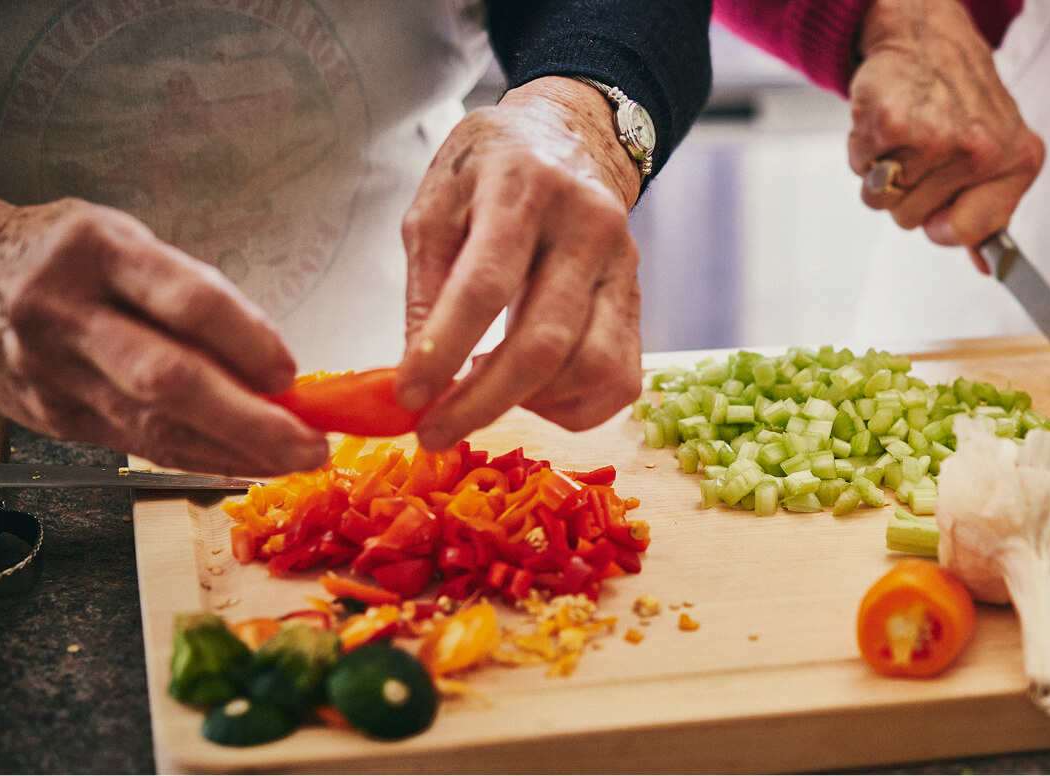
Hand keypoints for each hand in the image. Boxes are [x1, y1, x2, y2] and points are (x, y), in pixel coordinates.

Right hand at [0, 197, 327, 475]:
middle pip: (169, 380)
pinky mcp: (54, 416)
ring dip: (234, 453)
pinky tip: (241, 463)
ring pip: (153, 428)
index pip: (187, 301)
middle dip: (250, 422)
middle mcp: (69, 312)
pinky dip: (198, 459)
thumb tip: (270, 365)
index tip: (291, 372)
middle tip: (308, 444)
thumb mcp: (128, 244)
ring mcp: (55, 371)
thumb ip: (192, 295)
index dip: (247, 342)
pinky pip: (138, 447)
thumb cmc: (69, 257)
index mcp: (98, 252)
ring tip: (290, 461)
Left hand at [395, 77, 645, 449]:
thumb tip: (417, 371)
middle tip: (434, 432)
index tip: (409, 395)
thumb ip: (426, 283)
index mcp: (525, 189)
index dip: (444, 350)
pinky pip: (620, 379)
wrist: (569, 137)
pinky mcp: (640, 301)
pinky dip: (572, 406)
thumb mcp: (436, 203)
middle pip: (544, 341)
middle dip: (483, 401)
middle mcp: (588, 228)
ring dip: (530, 402)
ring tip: (485, 392)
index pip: (487, 285)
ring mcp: (624, 267)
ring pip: (591, 367)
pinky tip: (533, 391)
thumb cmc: (491, 170)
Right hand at [848, 0, 1043, 270]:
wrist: (929, 37)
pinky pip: (859, 166)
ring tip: (903, 134)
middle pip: (910, 220)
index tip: (938, 211)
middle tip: (919, 150)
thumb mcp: (999, 154)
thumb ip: (991, 213)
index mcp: (1015, 162)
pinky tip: (885, 119)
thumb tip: (988, 267)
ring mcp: (935, 136)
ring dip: (881, 171)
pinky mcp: (890, 122)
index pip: (967, 232)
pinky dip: (862, 148)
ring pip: (880, 199)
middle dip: (906, 191)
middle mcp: (979, 150)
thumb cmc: (963, 100)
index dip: (942, 226)